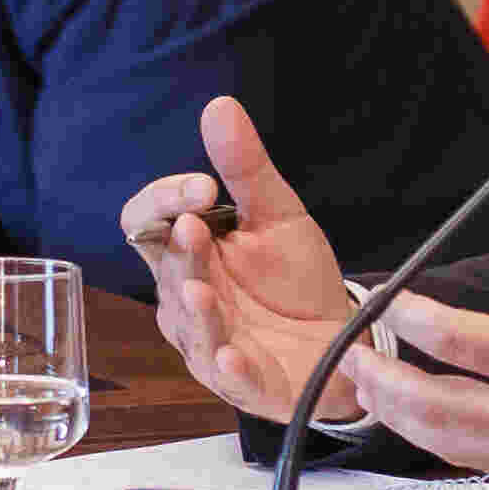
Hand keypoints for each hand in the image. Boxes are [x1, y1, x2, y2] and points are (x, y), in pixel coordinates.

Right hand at [125, 96, 366, 424]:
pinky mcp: (244, 382)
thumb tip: (219, 107)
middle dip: (182, 251)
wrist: (343, 337)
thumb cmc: (295, 279)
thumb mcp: (277, 214)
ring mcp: (211, 343)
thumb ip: (246, 169)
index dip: (163, 202)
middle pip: (165, 273)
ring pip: (190, 328)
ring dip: (196, 311)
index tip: (204, 185)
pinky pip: (228, 378)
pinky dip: (229, 367)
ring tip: (202, 292)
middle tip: (197, 227)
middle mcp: (186, 299)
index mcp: (186, 254)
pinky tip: (235, 355)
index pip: (145, 223)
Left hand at [340, 177, 488, 489]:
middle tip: (348, 361)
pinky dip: (442, 442)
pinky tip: (427, 422)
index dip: (409, 319)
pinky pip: (478, 465)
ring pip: (447, 444)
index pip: (456, 341)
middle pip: (431, 407)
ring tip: (371, 392)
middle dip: (381, 383)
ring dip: (402, 419)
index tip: (385, 300)